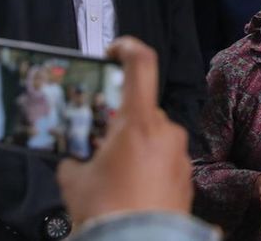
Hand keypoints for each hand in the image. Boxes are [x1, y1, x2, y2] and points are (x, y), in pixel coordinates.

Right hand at [56, 37, 191, 226]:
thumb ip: (76, 157)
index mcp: (139, 122)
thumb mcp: (74, 179)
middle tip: (99, 144)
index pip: (141, 64)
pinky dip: (147, 167)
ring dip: (134, 148)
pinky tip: (129, 189)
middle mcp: (165, 132)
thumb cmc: (111, 213)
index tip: (116, 51)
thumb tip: (76, 159)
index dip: (128, 49)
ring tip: (112, 175)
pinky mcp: (185, 176)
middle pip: (141, 110)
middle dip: (119, 125)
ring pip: (153, 137)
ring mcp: (179, 154)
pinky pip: (164, 160)